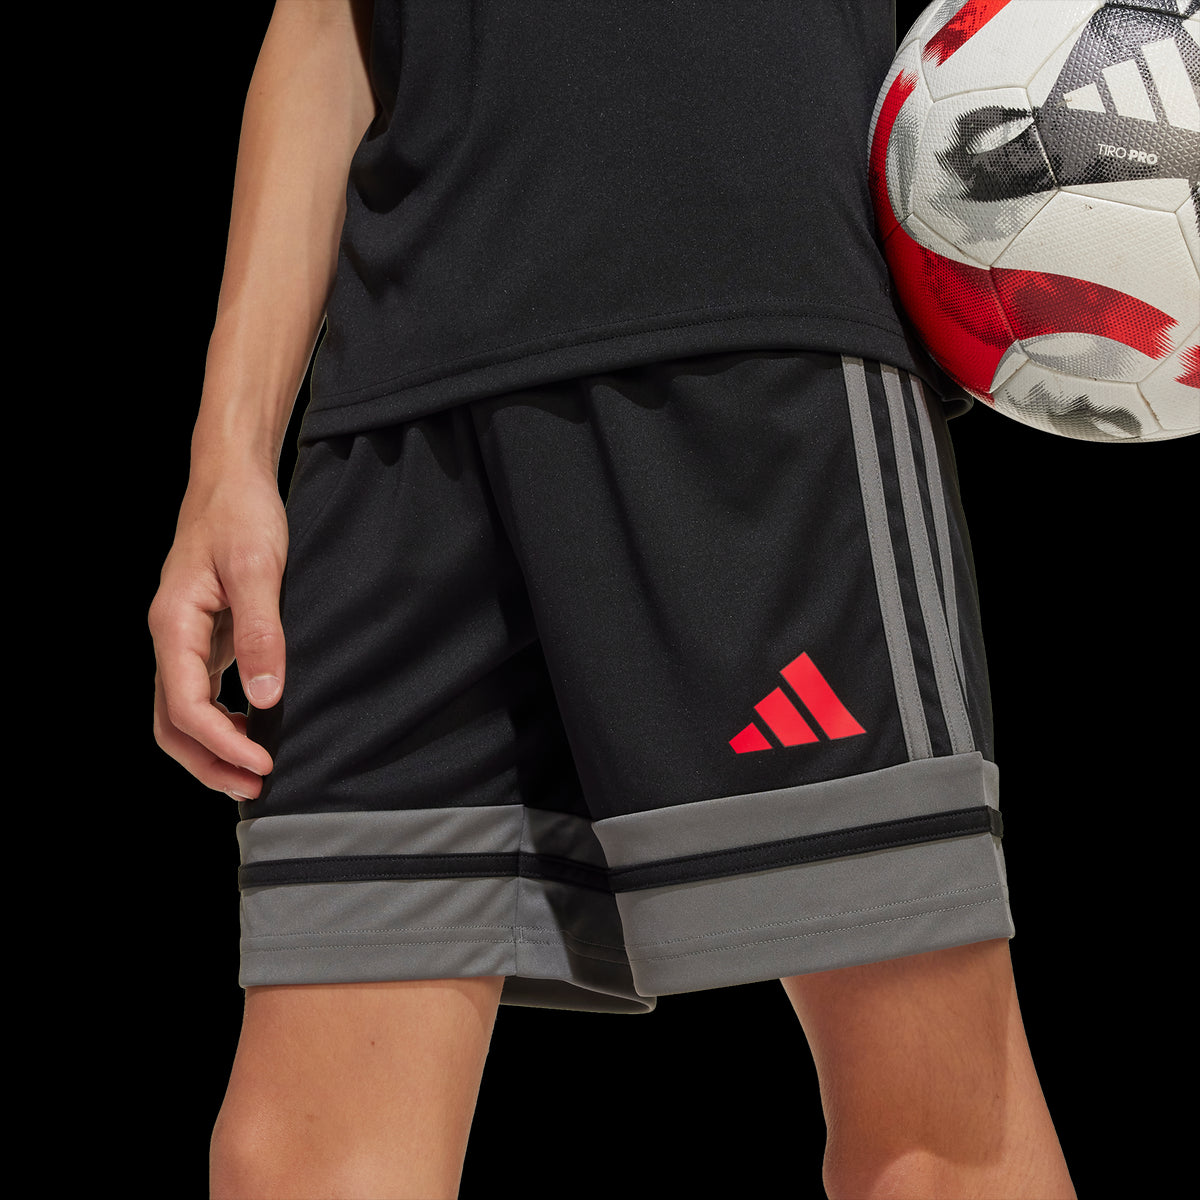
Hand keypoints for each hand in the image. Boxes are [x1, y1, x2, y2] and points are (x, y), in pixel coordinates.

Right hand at [149, 462, 288, 799]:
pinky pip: (201, 692)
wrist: (232, 478)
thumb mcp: (258, 568)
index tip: (262, 763)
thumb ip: (262, 632)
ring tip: (255, 772)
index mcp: (174, 624)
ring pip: (182, 712)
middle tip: (255, 788)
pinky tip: (254, 727)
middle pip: (171, 723)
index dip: (221, 743)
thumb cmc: (241, 514)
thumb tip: (265, 697)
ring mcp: (185, 639)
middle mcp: (171, 637)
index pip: (184, 706)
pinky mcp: (204, 636)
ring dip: (213, 748)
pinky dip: (221, 721)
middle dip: (209, 762)